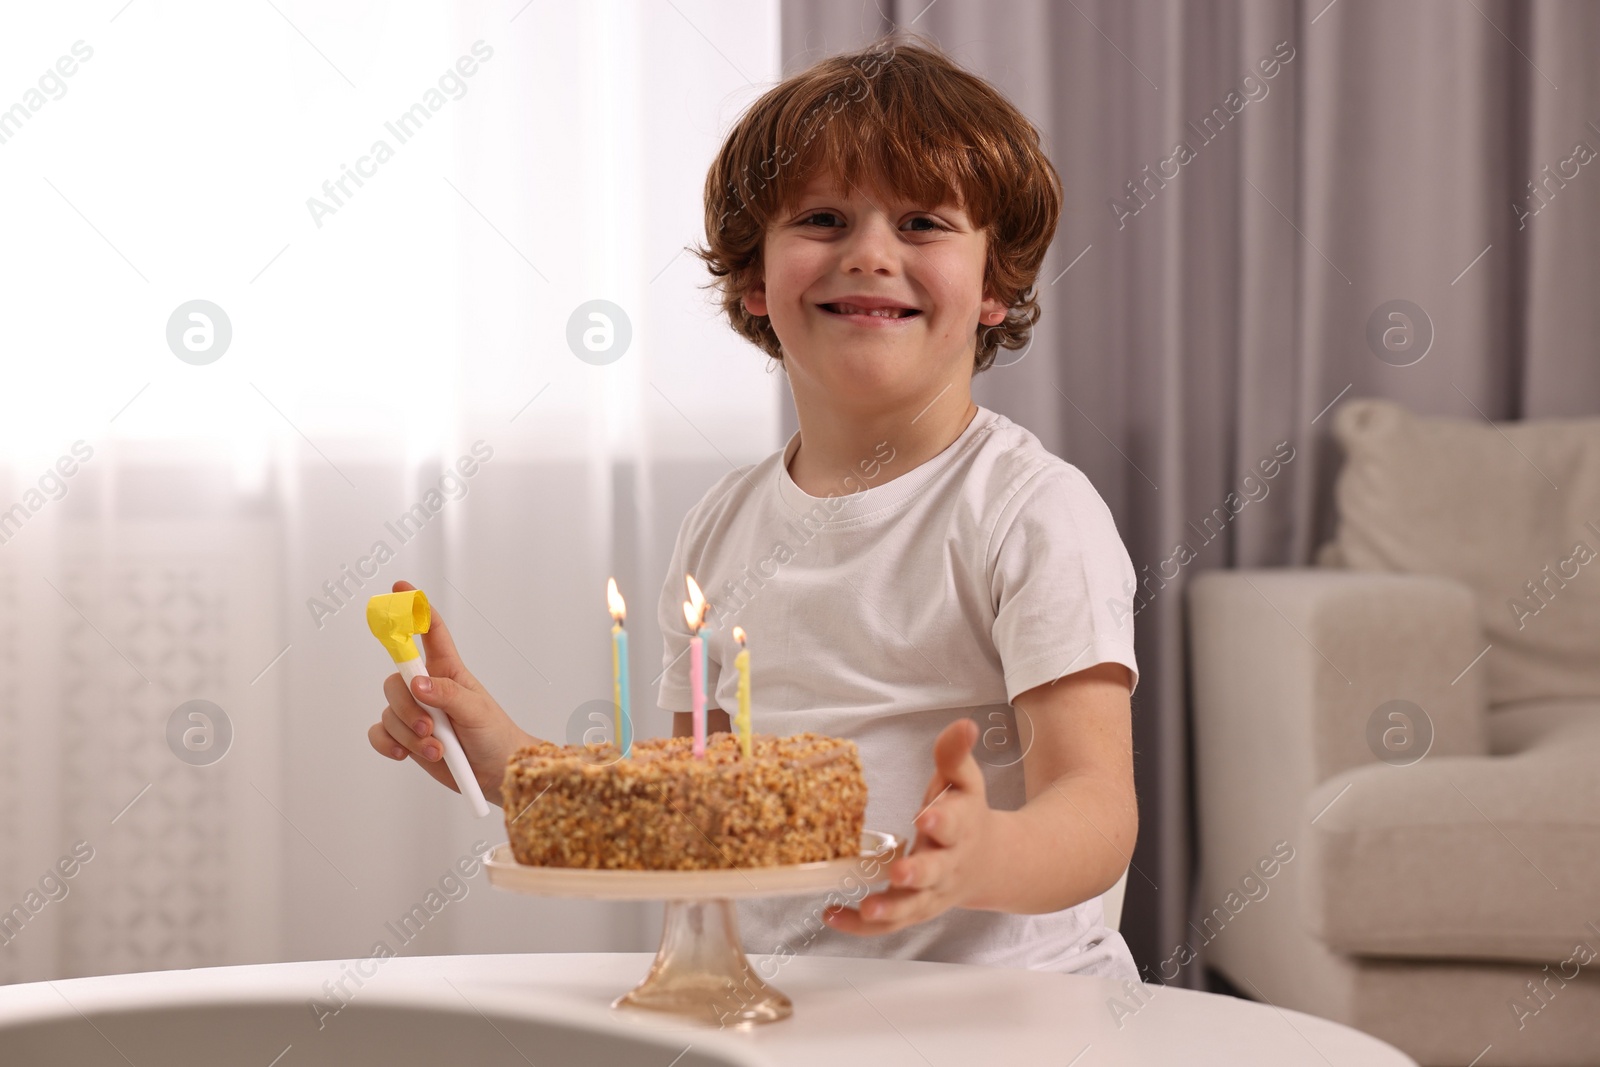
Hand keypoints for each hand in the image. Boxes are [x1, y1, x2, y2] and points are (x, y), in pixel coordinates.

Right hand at [366, 580, 530, 804]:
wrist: (495, 774)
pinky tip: (405, 754)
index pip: (430, 632)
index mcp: (448, 670)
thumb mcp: (477, 710)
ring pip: (388, 711)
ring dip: (407, 734)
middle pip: (396, 679)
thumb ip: (447, 695)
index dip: (415, 608)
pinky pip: (380, 733)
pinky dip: (389, 745)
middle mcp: (428, 687)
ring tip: (435, 748)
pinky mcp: (406, 738)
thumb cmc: (494, 734)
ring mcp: (415, 712)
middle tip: (429, 728)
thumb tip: (417, 685)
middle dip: (407, 706)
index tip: (400, 588)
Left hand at [824, 718, 999, 935]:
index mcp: (962, 828)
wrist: (988, 863)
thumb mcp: (964, 782)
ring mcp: (931, 893)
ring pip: (913, 907)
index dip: (941, 821)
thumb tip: (965, 724)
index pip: (954, 825)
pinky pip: (889, 924)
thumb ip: (955, 755)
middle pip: (935, 873)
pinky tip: (832, 915)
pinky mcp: (913, 908)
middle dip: (918, 873)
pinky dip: (861, 926)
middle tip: (899, 872)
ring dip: (890, 909)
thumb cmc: (966, 814)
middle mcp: (948, 865)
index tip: (925, 816)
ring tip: (866, 907)